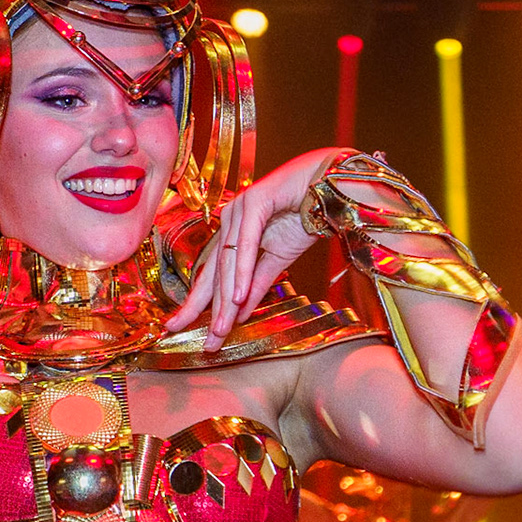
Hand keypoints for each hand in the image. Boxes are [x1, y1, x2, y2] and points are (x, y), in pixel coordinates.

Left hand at [162, 148, 343, 349]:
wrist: (329, 183)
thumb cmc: (303, 215)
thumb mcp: (277, 259)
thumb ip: (256, 284)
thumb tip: (239, 314)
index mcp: (232, 234)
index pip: (212, 276)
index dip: (202, 306)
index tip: (192, 334)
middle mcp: (229, 221)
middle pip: (212, 272)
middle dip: (202, 309)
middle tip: (194, 338)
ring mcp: (239, 209)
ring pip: (228, 263)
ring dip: (224, 300)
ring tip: (220, 330)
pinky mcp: (255, 201)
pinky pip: (246, 244)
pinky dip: (242, 271)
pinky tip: (237, 296)